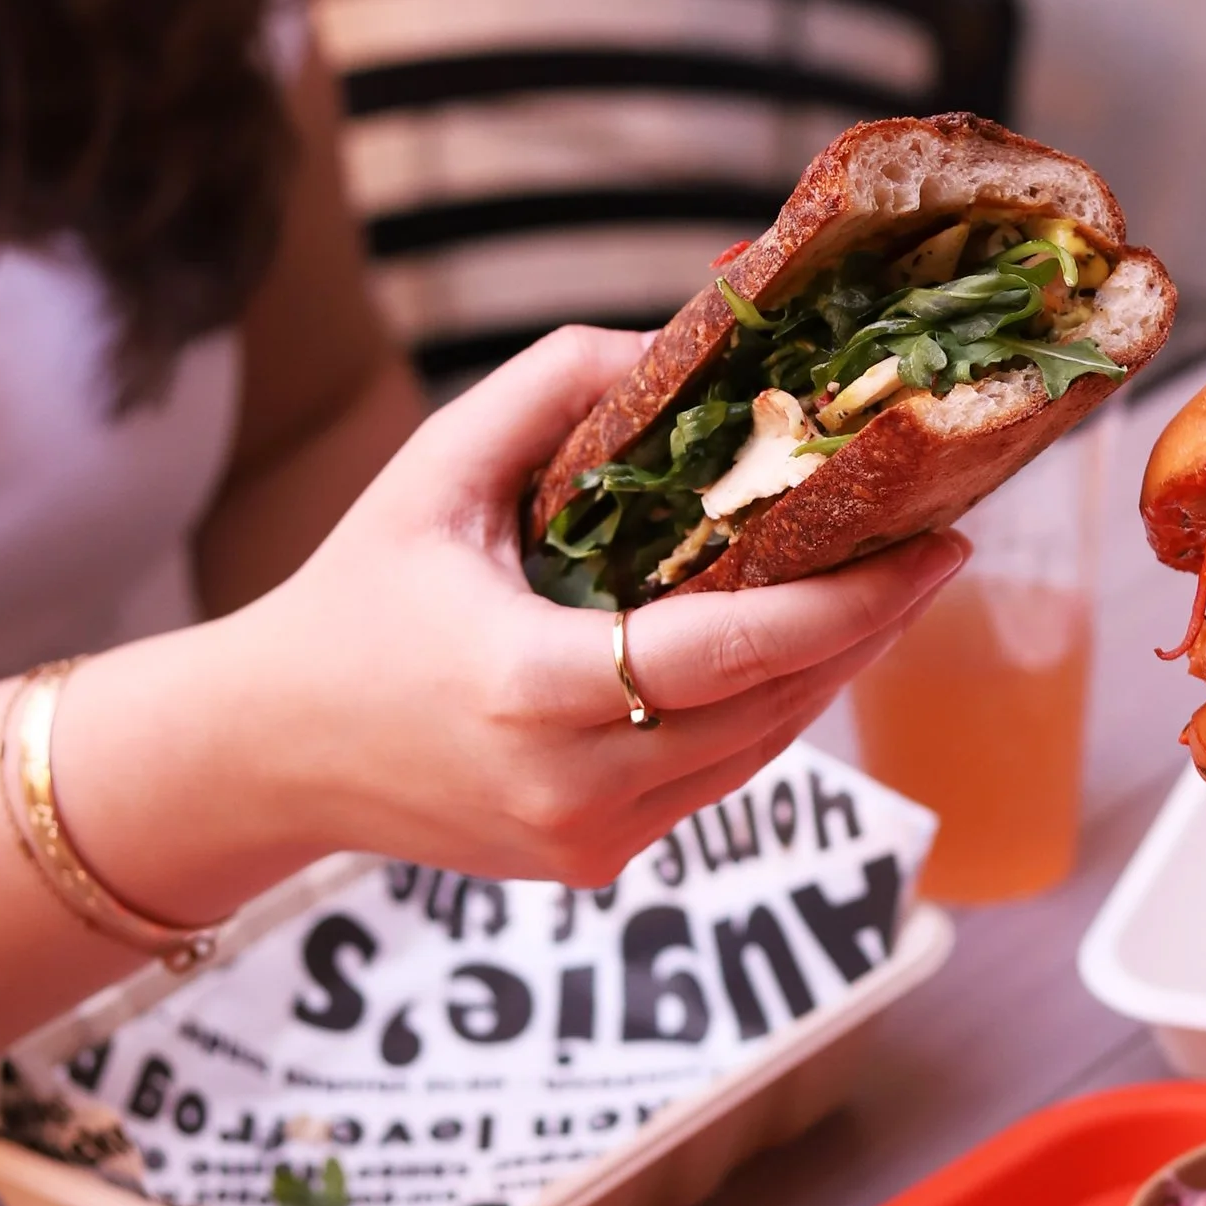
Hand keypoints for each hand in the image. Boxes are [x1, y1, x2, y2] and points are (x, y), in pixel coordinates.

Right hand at [61, 329, 963, 909]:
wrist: (268, 755)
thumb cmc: (351, 599)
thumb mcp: (434, 471)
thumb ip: (554, 387)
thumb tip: (679, 342)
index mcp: (534, 691)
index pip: (738, 651)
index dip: (854, 605)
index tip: (937, 549)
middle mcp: (574, 786)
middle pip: (776, 707)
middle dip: (869, 628)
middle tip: (936, 548)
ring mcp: (589, 841)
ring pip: (762, 755)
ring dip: (831, 672)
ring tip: (886, 587)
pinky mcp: (595, 864)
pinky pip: (718, 783)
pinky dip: (765, 712)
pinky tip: (799, 644)